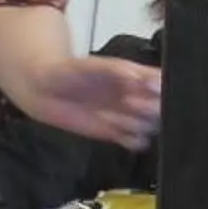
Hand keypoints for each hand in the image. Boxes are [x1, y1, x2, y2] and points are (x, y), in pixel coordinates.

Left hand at [22, 53, 161, 149]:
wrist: (45, 89)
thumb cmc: (71, 71)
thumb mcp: (94, 66)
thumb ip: (118, 71)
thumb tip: (143, 79)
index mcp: (135, 77)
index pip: (162, 85)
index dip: (162, 90)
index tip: (149, 90)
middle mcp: (136, 97)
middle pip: (160, 109)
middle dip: (150, 109)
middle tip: (129, 103)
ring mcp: (126, 116)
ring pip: (151, 126)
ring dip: (140, 125)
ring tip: (117, 119)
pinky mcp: (115, 134)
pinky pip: (136, 142)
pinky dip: (134, 141)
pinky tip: (120, 135)